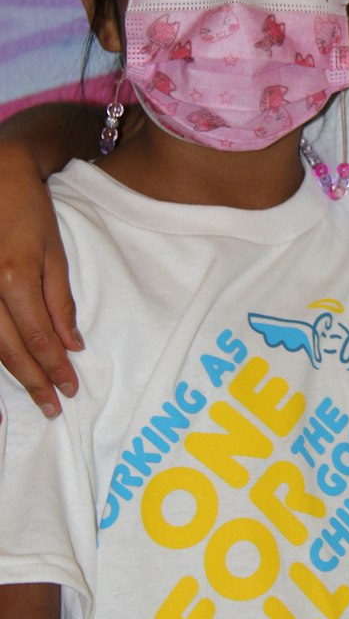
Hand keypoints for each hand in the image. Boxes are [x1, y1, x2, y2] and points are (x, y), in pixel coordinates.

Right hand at [0, 141, 79, 416]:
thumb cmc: (29, 212)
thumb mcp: (54, 252)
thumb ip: (60, 300)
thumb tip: (72, 344)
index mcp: (14, 279)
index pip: (39, 338)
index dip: (55, 368)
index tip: (71, 389)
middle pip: (11, 350)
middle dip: (34, 381)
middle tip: (54, 407)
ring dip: (13, 373)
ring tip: (35, 394)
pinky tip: (6, 366)